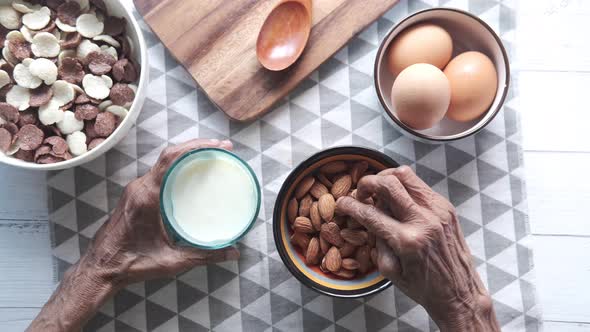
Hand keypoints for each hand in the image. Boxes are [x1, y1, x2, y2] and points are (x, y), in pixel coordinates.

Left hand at [28, 139, 238, 331]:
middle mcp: (139, 188)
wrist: (100, 269)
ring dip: (185, 155)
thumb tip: (233, 253)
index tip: (218, 145)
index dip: (196, 146)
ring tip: (209, 157)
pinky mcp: (133, 196)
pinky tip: (188, 175)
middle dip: (196, 147)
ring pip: (162, 163)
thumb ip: (204, 256)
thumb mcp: (172, 261)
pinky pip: (156, 173)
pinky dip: (175, 167)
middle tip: (221, 148)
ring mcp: (134, 190)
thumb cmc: (132, 263)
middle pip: (169, 155)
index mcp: (147, 196)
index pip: (171, 159)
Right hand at [336, 166, 498, 331]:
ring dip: (386, 178)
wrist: (459, 293)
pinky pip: (419, 185)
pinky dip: (403, 187)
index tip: (341, 203)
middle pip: (388, 183)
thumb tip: (369, 216)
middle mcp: (425, 221)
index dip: (350, 206)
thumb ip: (378, 240)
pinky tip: (398, 199)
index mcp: (408, 241)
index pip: (371, 213)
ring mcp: (438, 211)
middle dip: (367, 183)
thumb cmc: (424, 287)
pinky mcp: (446, 207)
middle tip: (361, 193)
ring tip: (378, 191)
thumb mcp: (390, 271)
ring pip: (406, 175)